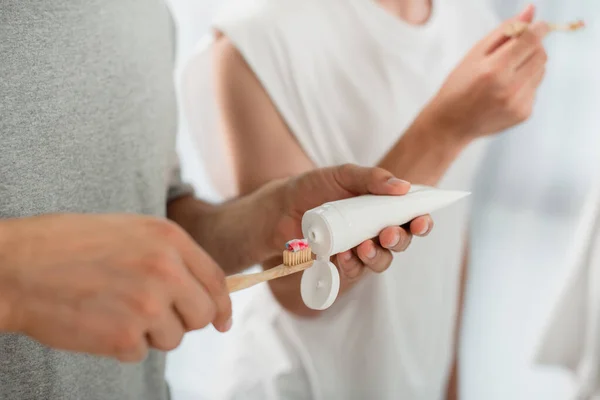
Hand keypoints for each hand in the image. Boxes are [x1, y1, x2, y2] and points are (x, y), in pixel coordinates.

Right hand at [0, 214, 231, 361]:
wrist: (17, 266)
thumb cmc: (69, 246)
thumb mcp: (131, 232)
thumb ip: (171, 257)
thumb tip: (205, 291)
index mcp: (169, 239)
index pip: (216, 280)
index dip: (223, 305)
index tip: (223, 321)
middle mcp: (166, 270)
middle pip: (203, 314)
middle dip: (184, 321)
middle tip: (155, 315)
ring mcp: (147, 304)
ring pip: (174, 338)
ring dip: (150, 333)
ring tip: (116, 311)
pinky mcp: (124, 336)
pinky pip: (140, 353)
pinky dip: (122, 345)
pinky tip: (98, 322)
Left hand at [274, 164, 432, 280]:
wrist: (279, 206)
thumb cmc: (313, 187)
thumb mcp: (342, 175)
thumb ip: (371, 177)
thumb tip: (404, 187)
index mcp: (381, 208)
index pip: (410, 217)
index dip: (421, 221)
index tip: (422, 219)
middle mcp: (374, 231)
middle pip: (400, 243)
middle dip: (399, 240)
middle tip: (388, 234)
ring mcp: (358, 250)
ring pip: (381, 261)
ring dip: (377, 257)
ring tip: (364, 247)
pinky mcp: (339, 264)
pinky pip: (354, 272)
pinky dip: (352, 265)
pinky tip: (344, 255)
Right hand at [429, 4, 548, 140]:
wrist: (450, 124)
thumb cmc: (458, 86)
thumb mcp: (474, 54)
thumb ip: (504, 31)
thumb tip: (531, 10)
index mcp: (494, 70)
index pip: (530, 39)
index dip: (537, 28)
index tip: (537, 26)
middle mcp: (510, 88)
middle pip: (541, 54)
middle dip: (533, 47)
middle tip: (514, 51)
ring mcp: (519, 103)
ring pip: (541, 71)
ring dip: (529, 66)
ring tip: (505, 75)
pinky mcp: (524, 114)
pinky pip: (535, 89)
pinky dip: (525, 85)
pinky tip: (504, 92)